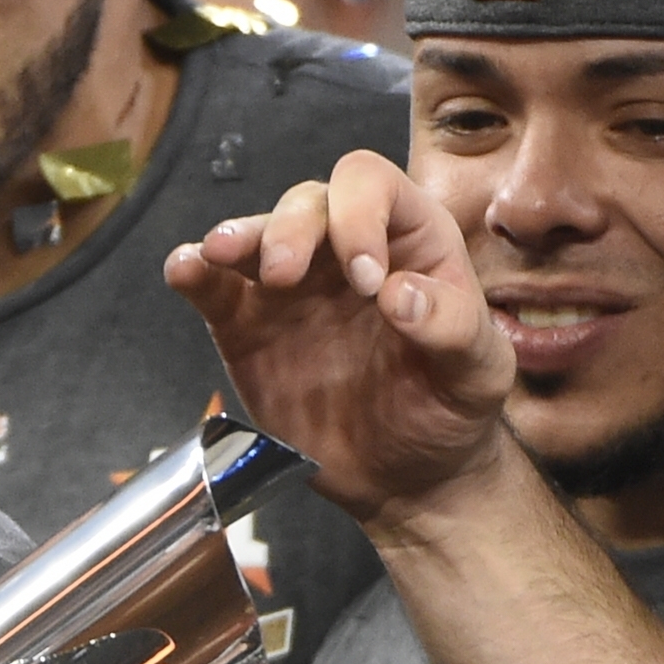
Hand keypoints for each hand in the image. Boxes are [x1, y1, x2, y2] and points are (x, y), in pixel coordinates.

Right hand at [163, 150, 516, 525]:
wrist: (407, 477)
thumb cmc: (450, 410)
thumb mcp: (478, 373)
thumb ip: (452, 327)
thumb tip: (401, 295)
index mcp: (411, 242)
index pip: (375, 187)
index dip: (362, 216)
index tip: (367, 283)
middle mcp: (346, 252)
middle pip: (309, 201)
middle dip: (292, 228)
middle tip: (285, 276)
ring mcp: (292, 288)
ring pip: (258, 233)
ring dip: (238, 237)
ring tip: (220, 254)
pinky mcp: (249, 327)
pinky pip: (215, 288)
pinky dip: (194, 271)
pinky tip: (185, 269)